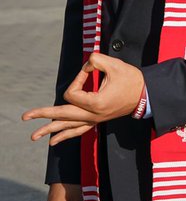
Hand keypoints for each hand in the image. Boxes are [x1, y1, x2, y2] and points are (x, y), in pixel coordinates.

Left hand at [22, 53, 145, 139]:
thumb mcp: (114, 64)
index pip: (73, 93)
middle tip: (25, 117)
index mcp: (95, 104)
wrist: (146, 95)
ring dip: (50, 131)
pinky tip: (54, 141)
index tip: (89, 69)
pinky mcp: (97, 120)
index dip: (78, 78)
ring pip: (68, 127)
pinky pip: (78, 130)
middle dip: (43, 116)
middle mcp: (93, 115)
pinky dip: (65, 135)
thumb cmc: (131, 79)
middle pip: (62, 116)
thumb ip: (95, 60)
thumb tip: (85, 63)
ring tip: (34, 136)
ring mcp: (94, 120)